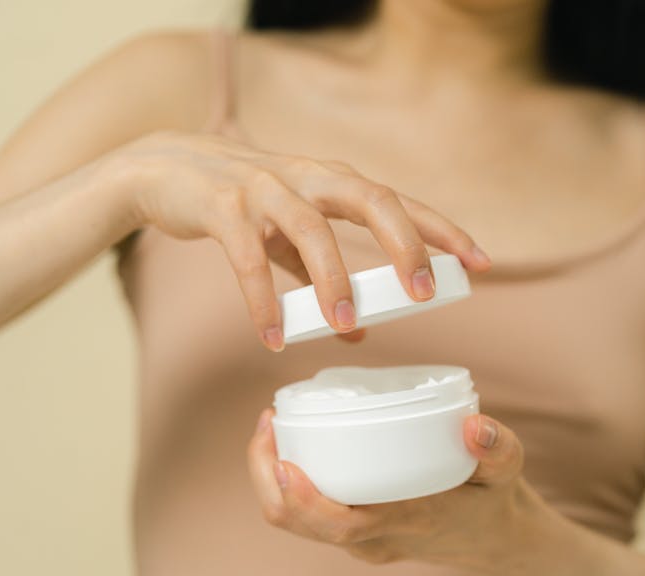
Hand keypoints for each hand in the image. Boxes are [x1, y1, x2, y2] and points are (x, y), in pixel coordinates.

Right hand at [104, 130, 491, 349]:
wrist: (163, 168)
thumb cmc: (242, 202)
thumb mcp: (289, 234)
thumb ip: (321, 278)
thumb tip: (362, 331)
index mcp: (333, 181)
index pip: (400, 201)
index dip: (443, 230)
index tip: (480, 263)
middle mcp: (307, 177)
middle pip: (370, 200)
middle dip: (403, 245)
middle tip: (424, 295)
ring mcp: (264, 188)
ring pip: (311, 231)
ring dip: (333, 281)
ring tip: (347, 326)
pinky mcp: (222, 208)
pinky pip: (249, 258)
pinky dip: (263, 300)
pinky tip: (274, 338)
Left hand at [247, 407, 536, 569]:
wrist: (495, 542)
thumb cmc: (495, 500)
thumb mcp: (508, 470)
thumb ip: (499, 448)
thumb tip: (475, 425)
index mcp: (406, 522)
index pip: (340, 525)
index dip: (303, 498)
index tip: (283, 459)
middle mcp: (375, 539)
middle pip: (299, 524)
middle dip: (266, 476)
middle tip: (268, 421)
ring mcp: (363, 542)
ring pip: (297, 523)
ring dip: (270, 480)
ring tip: (271, 426)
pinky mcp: (358, 535)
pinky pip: (308, 518)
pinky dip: (287, 485)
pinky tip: (289, 446)